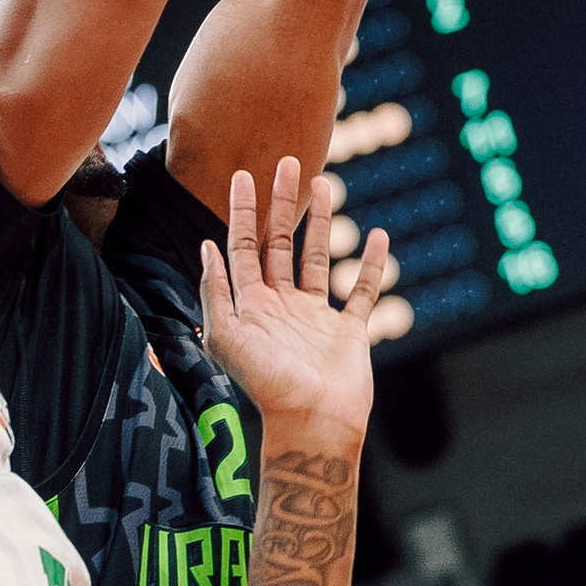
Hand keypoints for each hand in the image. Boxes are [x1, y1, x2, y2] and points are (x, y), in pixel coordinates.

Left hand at [197, 157, 388, 443]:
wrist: (312, 423)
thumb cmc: (267, 383)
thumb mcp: (227, 335)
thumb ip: (217, 290)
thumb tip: (207, 245)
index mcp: (251, 305)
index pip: (243, 247)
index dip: (242, 212)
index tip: (243, 175)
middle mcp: (281, 306)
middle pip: (280, 242)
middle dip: (282, 203)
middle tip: (288, 163)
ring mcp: (315, 318)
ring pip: (317, 257)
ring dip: (322, 221)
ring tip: (326, 184)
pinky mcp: (348, 331)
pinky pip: (361, 290)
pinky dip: (370, 264)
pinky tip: (378, 235)